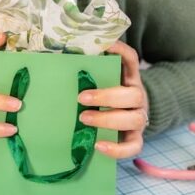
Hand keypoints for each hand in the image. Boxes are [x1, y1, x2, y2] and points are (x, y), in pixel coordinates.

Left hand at [78, 40, 148, 158]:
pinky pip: (134, 146)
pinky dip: (117, 149)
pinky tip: (98, 145)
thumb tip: (55, 56)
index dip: (121, 52)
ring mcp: (139, 118)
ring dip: (108, 120)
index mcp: (129, 78)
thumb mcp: (101, 80)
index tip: (106, 45)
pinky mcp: (136, 138)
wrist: (125, 117)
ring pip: (135, 119)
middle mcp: (138, 96)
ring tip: (84, 119)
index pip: (131, 60)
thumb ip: (86, 71)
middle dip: (107, 97)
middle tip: (81, 98)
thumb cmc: (104, 95)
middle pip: (133, 95)